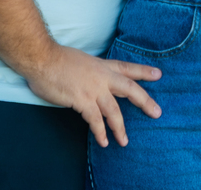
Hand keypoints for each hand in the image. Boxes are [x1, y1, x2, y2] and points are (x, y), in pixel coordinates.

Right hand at [24, 43, 161, 146]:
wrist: (42, 58)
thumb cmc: (57, 59)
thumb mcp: (82, 60)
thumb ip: (91, 71)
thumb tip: (93, 80)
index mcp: (102, 65)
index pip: (127, 67)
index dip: (143, 71)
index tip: (158, 74)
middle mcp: (102, 76)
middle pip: (129, 89)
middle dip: (144, 101)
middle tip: (157, 112)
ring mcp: (93, 89)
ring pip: (114, 110)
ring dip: (120, 127)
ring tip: (124, 141)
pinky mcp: (82, 100)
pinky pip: (95, 120)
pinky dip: (100, 132)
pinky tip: (104, 141)